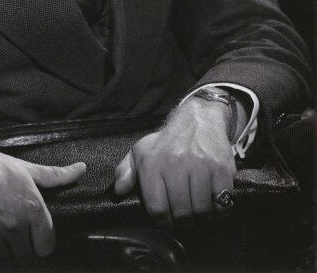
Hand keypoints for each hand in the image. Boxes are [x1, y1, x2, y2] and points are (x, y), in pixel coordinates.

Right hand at [0, 132, 85, 264]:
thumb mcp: (23, 167)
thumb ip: (54, 175)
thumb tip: (81, 169)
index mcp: (31, 207)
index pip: (46, 246)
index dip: (39, 241)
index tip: (30, 234)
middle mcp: (12, 224)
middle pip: (23, 254)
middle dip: (16, 243)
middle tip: (4, 223)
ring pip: (1, 259)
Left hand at [114, 98, 235, 225]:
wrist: (199, 119)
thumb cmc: (167, 142)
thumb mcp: (141, 151)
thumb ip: (126, 171)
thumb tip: (119, 191)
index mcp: (152, 163)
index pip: (157, 208)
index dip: (163, 222)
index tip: (168, 221)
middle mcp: (175, 164)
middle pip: (182, 214)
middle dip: (183, 223)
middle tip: (185, 220)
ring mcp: (200, 166)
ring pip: (202, 211)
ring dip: (202, 219)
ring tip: (199, 213)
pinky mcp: (221, 168)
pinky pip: (222, 203)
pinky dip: (220, 210)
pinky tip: (213, 202)